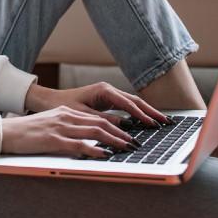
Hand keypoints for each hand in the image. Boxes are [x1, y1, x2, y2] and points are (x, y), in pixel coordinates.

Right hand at [0, 105, 138, 157]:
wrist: (6, 132)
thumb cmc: (26, 131)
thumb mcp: (50, 124)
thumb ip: (68, 127)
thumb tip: (86, 138)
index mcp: (66, 112)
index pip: (96, 117)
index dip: (115, 126)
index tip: (128, 134)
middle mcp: (66, 116)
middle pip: (100, 123)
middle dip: (120, 133)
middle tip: (134, 142)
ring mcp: (60, 127)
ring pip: (94, 131)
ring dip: (113, 140)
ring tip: (126, 148)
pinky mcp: (53, 140)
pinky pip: (79, 144)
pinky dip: (94, 149)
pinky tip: (104, 154)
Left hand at [24, 81, 171, 127]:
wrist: (51, 101)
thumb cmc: (63, 106)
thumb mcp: (83, 115)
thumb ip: (104, 120)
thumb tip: (125, 127)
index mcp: (103, 90)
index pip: (128, 104)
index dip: (141, 115)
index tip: (153, 124)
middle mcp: (109, 90)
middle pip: (135, 101)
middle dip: (151, 112)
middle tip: (166, 122)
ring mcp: (109, 94)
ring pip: (133, 103)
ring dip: (147, 112)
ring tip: (162, 122)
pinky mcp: (108, 100)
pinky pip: (127, 107)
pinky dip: (138, 113)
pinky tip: (147, 121)